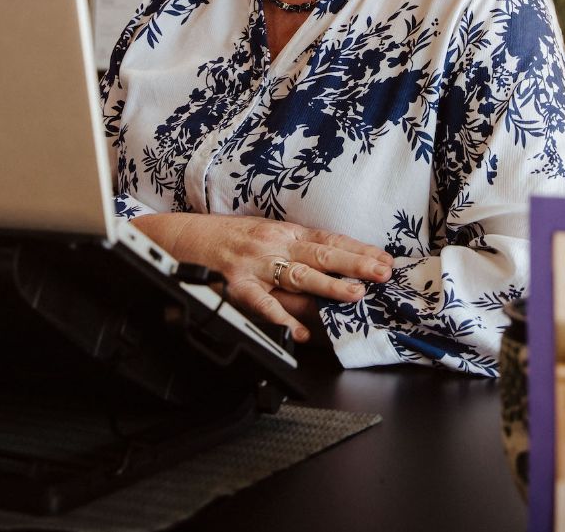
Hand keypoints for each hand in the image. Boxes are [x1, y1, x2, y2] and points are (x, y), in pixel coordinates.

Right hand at [132, 213, 391, 343]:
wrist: (179, 237)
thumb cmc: (224, 238)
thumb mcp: (264, 235)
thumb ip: (294, 250)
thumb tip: (330, 267)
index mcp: (284, 233)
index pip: (329, 239)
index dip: (358, 249)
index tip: (385, 259)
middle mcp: (273, 245)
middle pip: (321, 253)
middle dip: (355, 263)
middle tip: (382, 273)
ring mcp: (254, 265)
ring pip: (298, 275)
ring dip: (328, 285)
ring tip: (354, 294)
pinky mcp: (234, 284)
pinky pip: (260, 303)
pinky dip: (279, 317)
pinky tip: (298, 331)